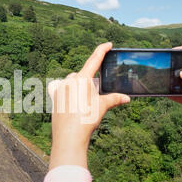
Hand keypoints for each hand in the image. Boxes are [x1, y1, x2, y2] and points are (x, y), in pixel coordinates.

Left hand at [47, 42, 129, 170]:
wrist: (69, 137)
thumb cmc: (86, 121)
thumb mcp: (102, 107)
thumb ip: (114, 99)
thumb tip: (127, 98)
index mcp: (82, 79)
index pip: (94, 60)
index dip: (102, 50)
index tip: (108, 44)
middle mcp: (69, 81)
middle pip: (83, 75)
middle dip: (90, 82)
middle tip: (95, 95)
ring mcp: (60, 88)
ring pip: (72, 82)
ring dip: (79, 87)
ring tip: (83, 103)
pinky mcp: (54, 96)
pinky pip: (60, 88)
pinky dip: (66, 90)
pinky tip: (68, 97)